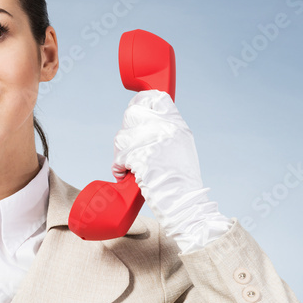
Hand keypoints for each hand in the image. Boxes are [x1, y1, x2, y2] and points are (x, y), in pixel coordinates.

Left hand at [111, 90, 231, 249]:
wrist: (185, 203)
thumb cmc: (181, 182)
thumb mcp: (181, 148)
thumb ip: (166, 133)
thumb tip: (143, 125)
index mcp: (178, 126)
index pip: (156, 98)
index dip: (141, 102)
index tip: (134, 109)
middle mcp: (167, 130)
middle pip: (132, 115)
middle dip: (125, 132)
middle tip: (127, 148)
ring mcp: (155, 143)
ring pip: (121, 137)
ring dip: (120, 153)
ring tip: (128, 166)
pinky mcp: (142, 158)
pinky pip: (119, 157)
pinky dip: (118, 167)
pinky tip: (124, 174)